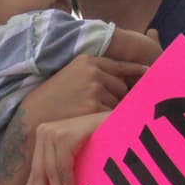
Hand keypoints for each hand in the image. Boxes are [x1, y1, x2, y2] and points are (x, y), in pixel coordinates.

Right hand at [19, 54, 144, 126]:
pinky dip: (106, 122)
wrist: (33, 115)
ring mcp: (94, 89)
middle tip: (99, 109)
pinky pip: (111, 116)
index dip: (137, 70)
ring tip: (88, 116)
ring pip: (117, 103)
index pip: (121, 66)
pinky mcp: (93, 107)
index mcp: (88, 60)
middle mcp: (93, 72)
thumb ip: (95, 73)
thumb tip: (124, 82)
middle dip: (117, 99)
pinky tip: (90, 123)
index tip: (150, 73)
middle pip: (122, 87)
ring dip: (110, 111)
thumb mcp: (72, 75)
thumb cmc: (54, 98)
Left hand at [19, 113, 109, 184]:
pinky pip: (63, 166)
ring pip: (51, 171)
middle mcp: (44, 132)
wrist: (121, 124)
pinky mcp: (65, 136)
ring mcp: (54, 133)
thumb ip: (58, 170)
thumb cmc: (100, 142)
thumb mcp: (73, 156)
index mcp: (43, 136)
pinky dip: (68, 183)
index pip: (35, 169)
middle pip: (40, 172)